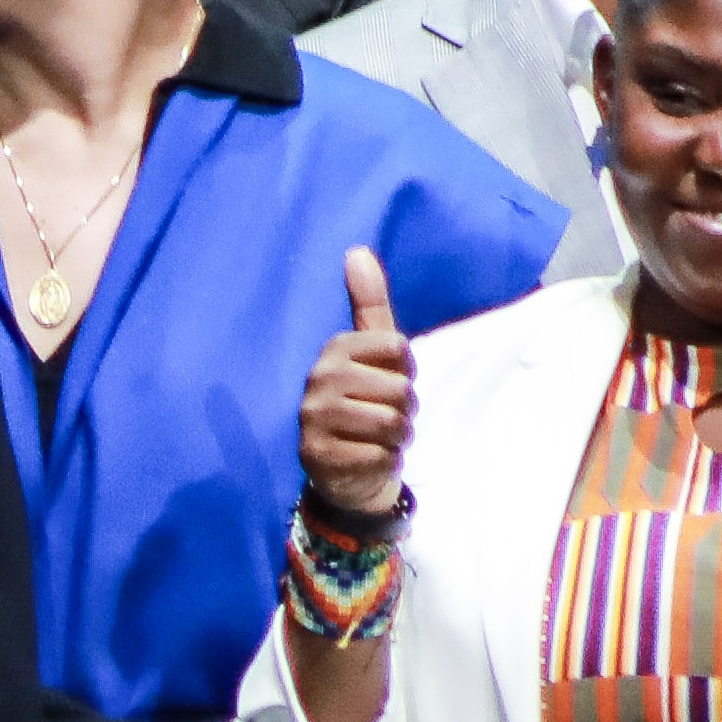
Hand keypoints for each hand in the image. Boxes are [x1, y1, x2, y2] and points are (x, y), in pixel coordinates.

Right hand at [298, 248, 412, 517]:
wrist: (344, 470)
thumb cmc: (365, 403)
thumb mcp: (372, 352)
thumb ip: (369, 303)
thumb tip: (357, 250)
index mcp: (335, 349)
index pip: (398, 349)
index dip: (407, 371)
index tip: (389, 382)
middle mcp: (319, 379)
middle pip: (399, 390)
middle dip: (405, 411)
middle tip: (385, 418)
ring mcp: (314, 418)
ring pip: (391, 424)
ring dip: (398, 438)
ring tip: (380, 438)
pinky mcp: (317, 454)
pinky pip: (378, 454)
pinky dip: (385, 461)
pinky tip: (370, 458)